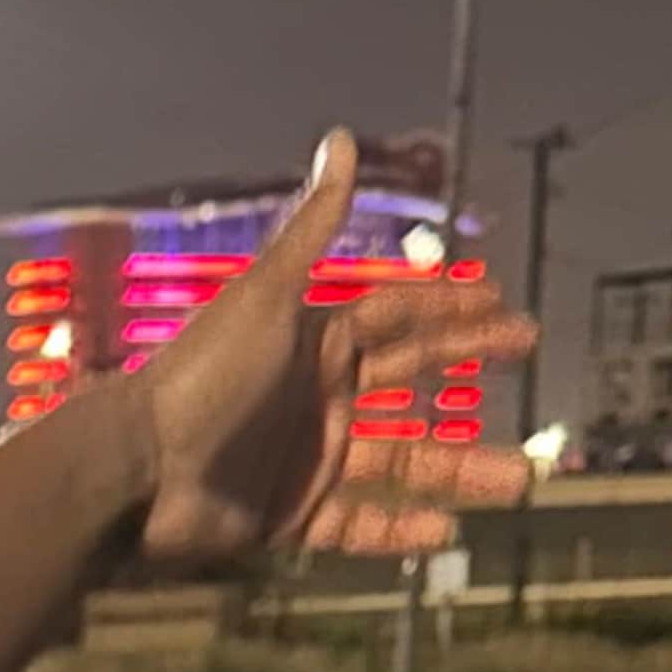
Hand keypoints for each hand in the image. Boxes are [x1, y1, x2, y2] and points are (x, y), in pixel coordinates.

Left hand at [130, 128, 539, 574]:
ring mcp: (310, 457)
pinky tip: (447, 534)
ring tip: (519, 479)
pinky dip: (400, 532)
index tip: (503, 301)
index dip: (451, 308)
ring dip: (460, 469)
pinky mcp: (294, 516)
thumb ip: (312, 226)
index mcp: (317, 339)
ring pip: (403, 461)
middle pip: (414, 380)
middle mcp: (321, 394)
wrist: (143, 468)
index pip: (401, 316)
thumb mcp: (266, 293)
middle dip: (471, 369)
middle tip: (528, 361)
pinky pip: (360, 525)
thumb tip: (341, 137)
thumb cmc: (205, 374)